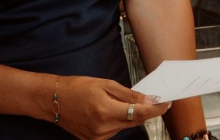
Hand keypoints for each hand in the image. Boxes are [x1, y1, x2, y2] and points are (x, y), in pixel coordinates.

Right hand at [52, 76, 169, 139]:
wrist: (53, 100)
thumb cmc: (76, 88)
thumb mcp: (105, 84)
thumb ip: (129, 95)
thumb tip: (149, 99)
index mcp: (106, 111)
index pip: (140, 113)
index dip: (156, 109)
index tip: (166, 103)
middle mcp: (103, 128)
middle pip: (135, 121)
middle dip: (144, 110)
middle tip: (148, 98)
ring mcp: (98, 137)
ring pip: (125, 126)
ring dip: (129, 115)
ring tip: (114, 102)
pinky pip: (115, 130)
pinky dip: (117, 120)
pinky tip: (107, 111)